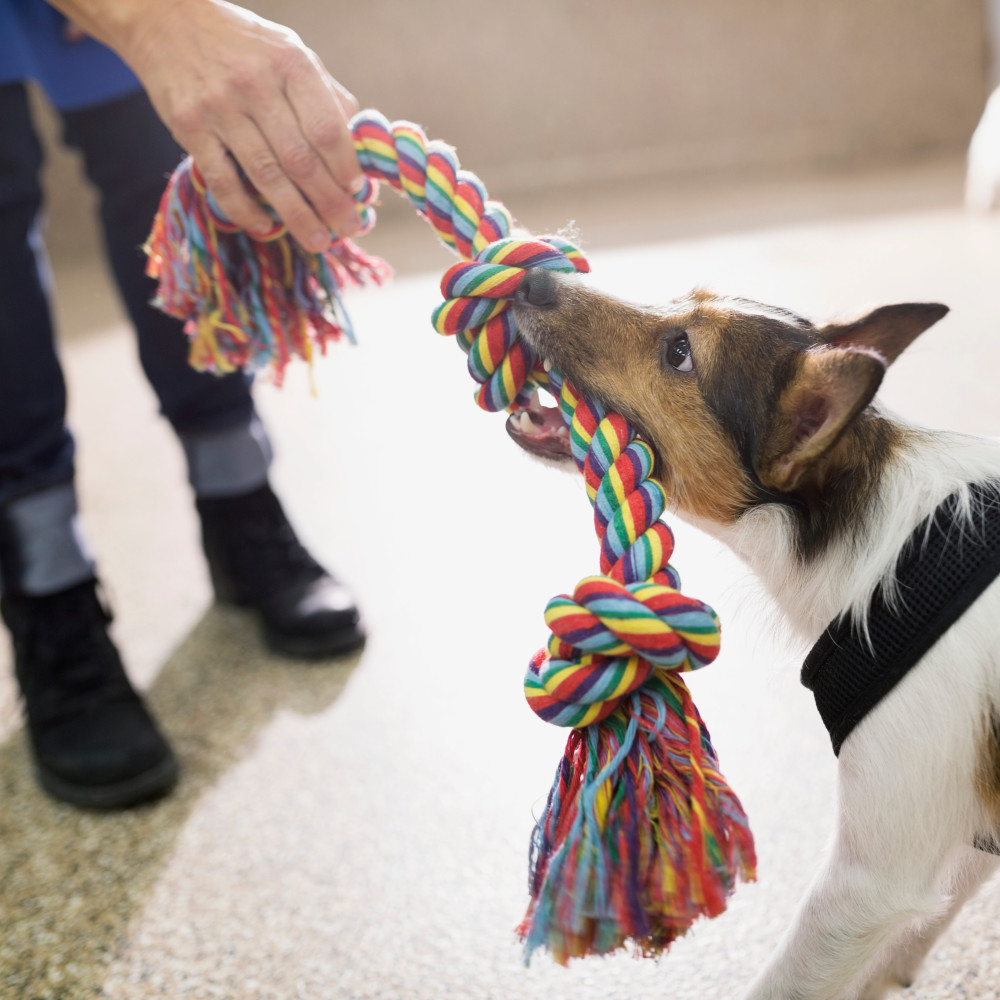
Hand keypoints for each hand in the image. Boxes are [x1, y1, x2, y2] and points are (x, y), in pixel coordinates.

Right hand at [103, 0, 363, 250]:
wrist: (165, 17)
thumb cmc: (243, 44)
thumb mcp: (291, 52)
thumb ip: (326, 96)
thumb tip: (361, 147)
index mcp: (291, 64)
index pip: (327, 128)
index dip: (346, 168)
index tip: (358, 192)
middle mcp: (255, 85)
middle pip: (301, 161)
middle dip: (330, 203)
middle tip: (348, 228)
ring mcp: (220, 107)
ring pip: (267, 176)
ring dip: (297, 216)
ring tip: (318, 240)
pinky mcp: (189, 127)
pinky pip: (222, 180)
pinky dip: (245, 210)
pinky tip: (266, 226)